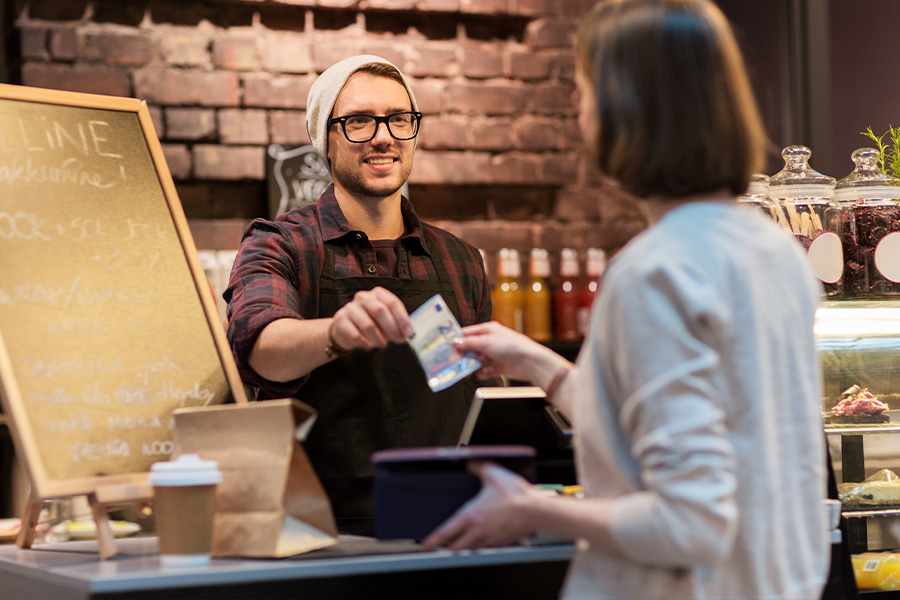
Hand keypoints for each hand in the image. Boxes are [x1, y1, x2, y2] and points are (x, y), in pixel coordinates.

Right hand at [330, 286, 413, 350]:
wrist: (345, 328)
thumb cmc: (370, 322)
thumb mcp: (384, 320)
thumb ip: (397, 323)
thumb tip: (408, 332)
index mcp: (377, 294)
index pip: (392, 303)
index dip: (402, 319)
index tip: (408, 333)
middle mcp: (363, 297)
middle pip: (380, 311)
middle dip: (392, 328)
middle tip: (398, 340)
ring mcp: (350, 308)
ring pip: (368, 325)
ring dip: (378, 339)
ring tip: (382, 344)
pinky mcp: (340, 320)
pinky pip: (356, 335)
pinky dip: (365, 343)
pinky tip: (368, 346)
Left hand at [421, 461, 537, 550]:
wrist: (535, 510)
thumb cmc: (515, 494)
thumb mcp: (492, 473)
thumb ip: (477, 466)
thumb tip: (470, 463)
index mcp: (470, 516)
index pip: (444, 533)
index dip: (431, 541)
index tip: (424, 545)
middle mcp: (477, 531)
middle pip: (454, 547)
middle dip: (444, 548)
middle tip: (438, 546)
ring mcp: (489, 539)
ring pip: (469, 550)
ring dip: (461, 548)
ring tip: (456, 545)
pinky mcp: (500, 543)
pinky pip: (485, 548)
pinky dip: (478, 546)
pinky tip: (480, 540)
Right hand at [455, 321, 565, 384]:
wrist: (529, 362)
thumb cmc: (511, 346)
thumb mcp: (486, 342)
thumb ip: (469, 343)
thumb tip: (455, 342)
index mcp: (488, 331)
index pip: (468, 333)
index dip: (457, 341)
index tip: (447, 348)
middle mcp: (490, 341)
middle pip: (471, 348)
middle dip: (463, 356)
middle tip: (454, 363)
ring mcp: (495, 354)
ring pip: (477, 360)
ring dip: (472, 366)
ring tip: (467, 371)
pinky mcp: (499, 366)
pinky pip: (485, 370)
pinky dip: (483, 372)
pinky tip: (482, 373)